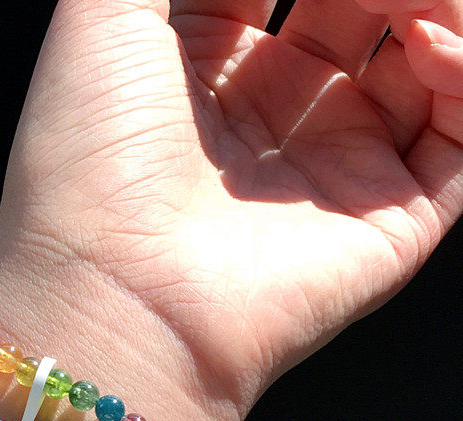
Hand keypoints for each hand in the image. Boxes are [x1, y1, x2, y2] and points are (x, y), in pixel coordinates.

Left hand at [0, 0, 462, 413]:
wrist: (111, 297)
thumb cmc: (88, 160)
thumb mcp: (106, 14)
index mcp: (205, 70)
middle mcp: (271, 118)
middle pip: (361, 7)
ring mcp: (331, 169)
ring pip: (424, 61)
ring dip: (429, 5)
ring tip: (407, 0)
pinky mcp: (382, 220)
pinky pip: (458, 138)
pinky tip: (430, 47)